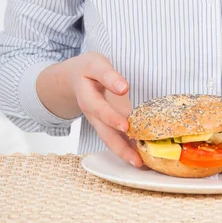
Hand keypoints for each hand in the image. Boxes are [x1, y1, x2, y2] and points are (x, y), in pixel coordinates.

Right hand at [68, 52, 141, 166]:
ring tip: (140, 163)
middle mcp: (91, 113)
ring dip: (124, 152)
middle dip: (120, 147)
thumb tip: (123, 88)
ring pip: (109, 139)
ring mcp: (97, 121)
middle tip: (136, 159)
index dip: (112, 117)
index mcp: (87, 97)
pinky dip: (126, 147)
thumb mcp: (96, 64)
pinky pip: (114, 137)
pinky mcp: (104, 124)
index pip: (99, 108)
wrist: (74, 76)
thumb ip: (109, 75)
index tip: (125, 125)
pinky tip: (139, 155)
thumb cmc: (88, 69)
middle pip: (104, 133)